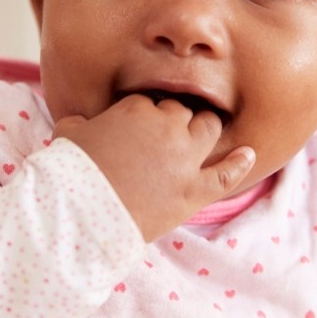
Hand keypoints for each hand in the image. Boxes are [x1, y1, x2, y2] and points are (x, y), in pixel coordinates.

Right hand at [52, 95, 254, 241]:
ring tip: (199, 136)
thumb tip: (78, 122)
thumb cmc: (69, 172)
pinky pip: (226, 174)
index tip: (136, 129)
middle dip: (174, 120)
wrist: (80, 214)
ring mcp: (185, 159)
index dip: (143, 116)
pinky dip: (239, 162)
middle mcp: (167, 127)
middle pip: (182, 112)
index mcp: (136, 109)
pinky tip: (248, 154)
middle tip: (164, 136)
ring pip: (208, 130)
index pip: (148, 102)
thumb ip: (79, 121)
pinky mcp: (194, 191)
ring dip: (204, 130)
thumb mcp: (68, 134)